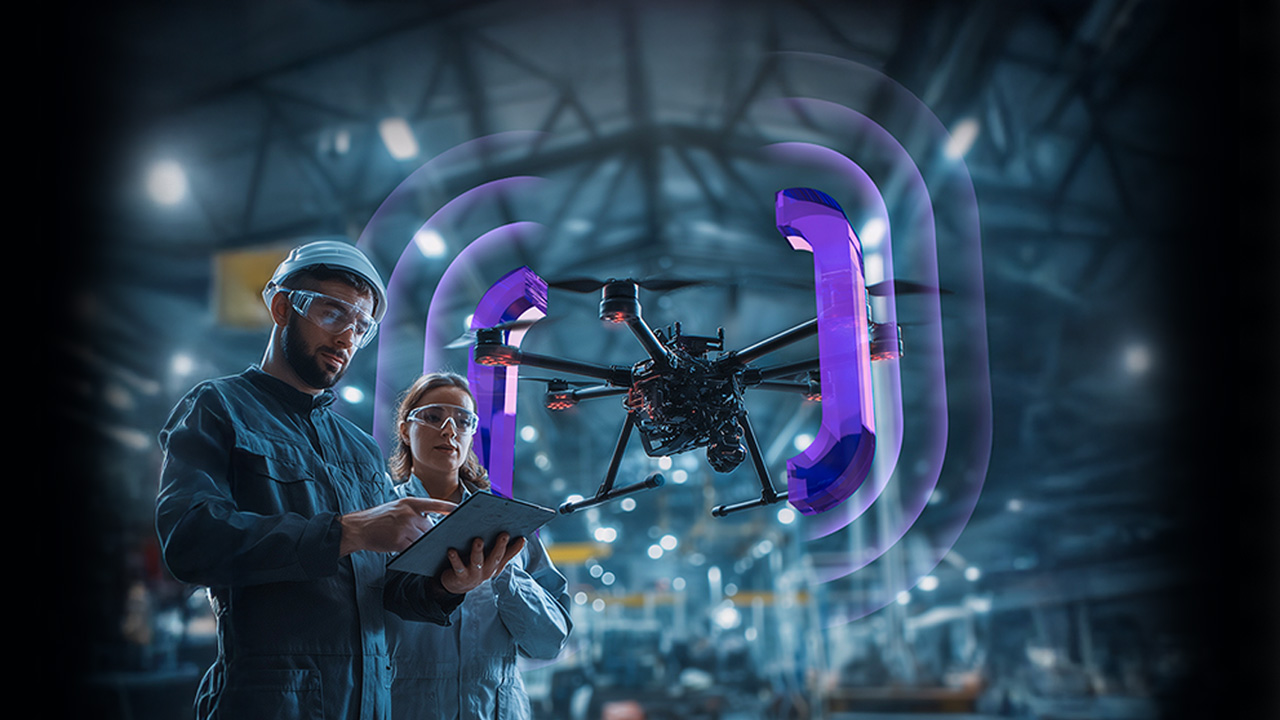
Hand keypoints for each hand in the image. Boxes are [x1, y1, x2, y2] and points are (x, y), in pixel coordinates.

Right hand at [339, 497, 457, 555]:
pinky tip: (408, 550)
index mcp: (409, 503)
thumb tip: (429, 524)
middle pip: (430, 527)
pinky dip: (413, 550)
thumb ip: (412, 513)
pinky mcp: (399, 541)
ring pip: (422, 539)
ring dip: (421, 543)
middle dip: (430, 533)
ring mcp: (404, 527)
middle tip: (434, 538)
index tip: (460, 510)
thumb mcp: (396, 508)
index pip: (434, 504)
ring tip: (416, 544)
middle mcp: (409, 513)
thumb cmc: (377, 519)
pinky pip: (413, 548)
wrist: (357, 528)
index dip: (448, 507)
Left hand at [439, 533, 526, 593]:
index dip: (515, 547)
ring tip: (478, 540)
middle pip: (495, 557)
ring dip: (478, 551)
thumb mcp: (491, 559)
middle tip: (504, 535)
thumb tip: (517, 535)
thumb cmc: (476, 565)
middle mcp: (488, 570)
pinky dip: (455, 559)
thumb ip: (503, 549)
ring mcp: (475, 574)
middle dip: (500, 546)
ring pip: (477, 561)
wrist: (458, 584)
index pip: (507, 554)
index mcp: (496, 564)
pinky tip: (452, 550)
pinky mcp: (460, 576)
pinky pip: (458, 567)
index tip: (522, 537)